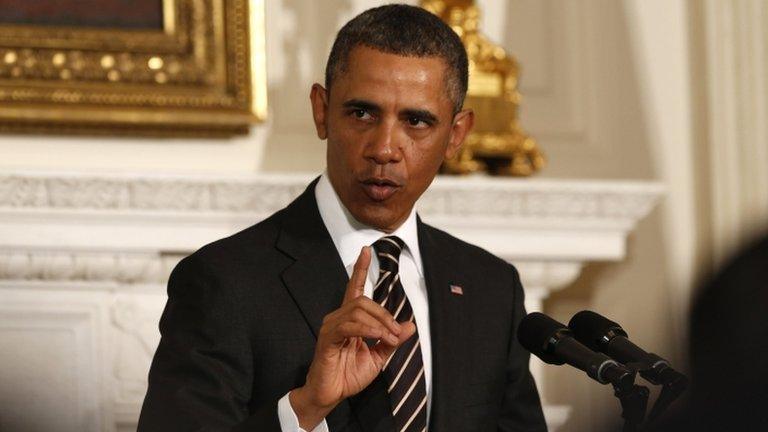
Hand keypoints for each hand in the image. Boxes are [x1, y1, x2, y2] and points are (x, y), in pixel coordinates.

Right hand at [289, 246, 415, 428]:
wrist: (330, 394)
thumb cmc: (348, 375)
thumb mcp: (378, 357)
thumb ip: (392, 340)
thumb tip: (410, 326)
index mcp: (350, 319)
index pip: (354, 287)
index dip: (360, 269)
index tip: (366, 251)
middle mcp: (338, 318)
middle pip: (363, 300)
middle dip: (385, 314)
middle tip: (397, 333)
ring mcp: (331, 327)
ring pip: (357, 310)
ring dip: (379, 323)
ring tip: (389, 339)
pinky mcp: (327, 339)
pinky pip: (348, 326)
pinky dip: (367, 330)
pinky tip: (376, 337)